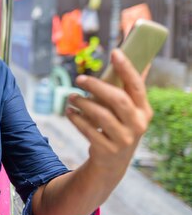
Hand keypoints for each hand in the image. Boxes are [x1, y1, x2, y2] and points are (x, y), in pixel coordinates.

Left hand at [66, 49, 152, 171]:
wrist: (112, 163)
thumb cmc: (119, 127)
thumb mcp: (129, 111)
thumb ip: (129, 87)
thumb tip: (134, 55)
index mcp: (145, 111)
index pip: (137, 86)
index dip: (126, 68)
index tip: (115, 51)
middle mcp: (138, 125)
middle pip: (117, 99)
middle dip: (96, 86)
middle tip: (79, 78)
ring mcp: (123, 139)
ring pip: (100, 115)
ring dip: (82, 103)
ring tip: (71, 97)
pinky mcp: (106, 149)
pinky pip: (88, 129)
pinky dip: (76, 118)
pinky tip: (69, 111)